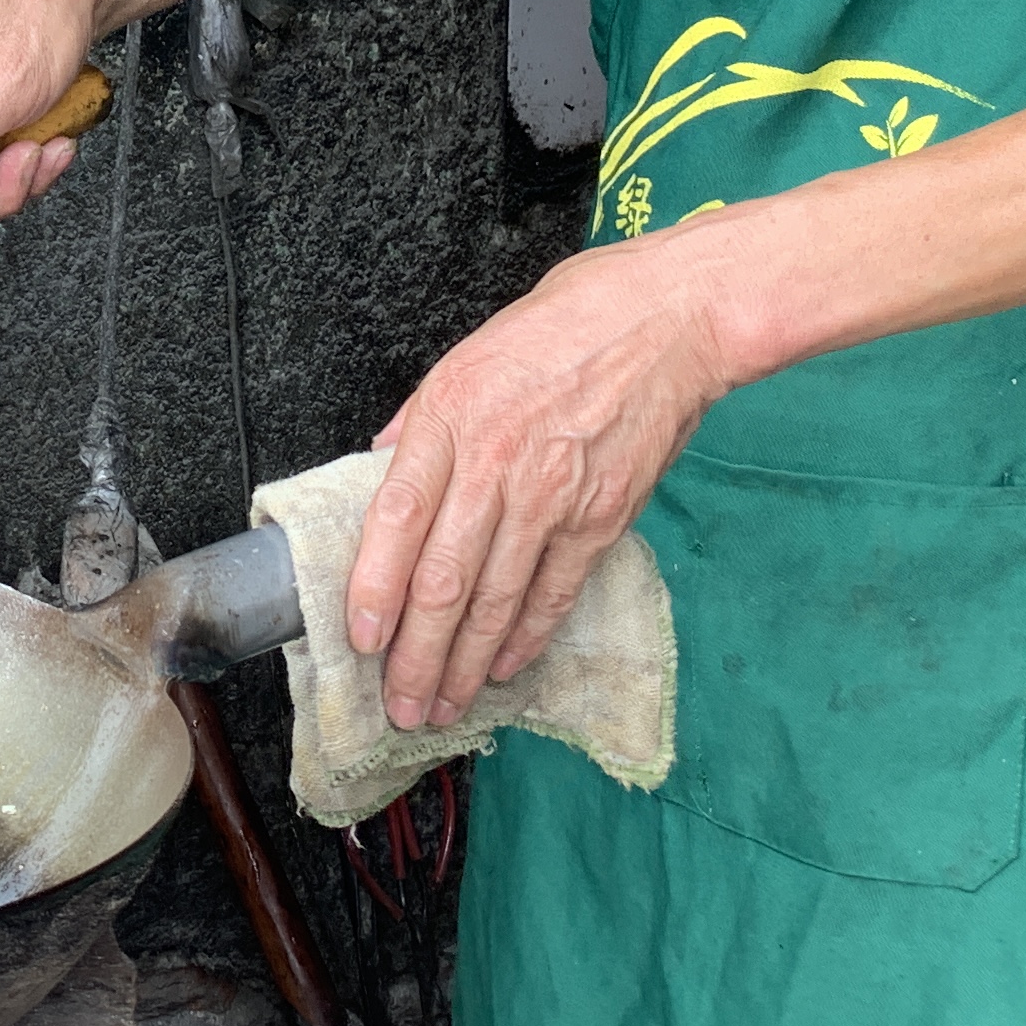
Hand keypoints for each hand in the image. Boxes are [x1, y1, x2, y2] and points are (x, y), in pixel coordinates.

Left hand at [345, 238, 734, 728]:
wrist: (666, 320)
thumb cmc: (566, 325)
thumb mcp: (467, 356)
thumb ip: (420, 423)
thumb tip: (380, 473)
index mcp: (450, 418)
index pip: (395, 519)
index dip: (373, 587)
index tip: (359, 637)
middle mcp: (495, 464)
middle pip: (443, 580)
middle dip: (416, 655)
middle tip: (397, 703)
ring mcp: (552, 497)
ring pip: (496, 601)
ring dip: (464, 664)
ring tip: (440, 705)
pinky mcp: (601, 517)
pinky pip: (554, 593)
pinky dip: (526, 638)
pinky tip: (502, 669)